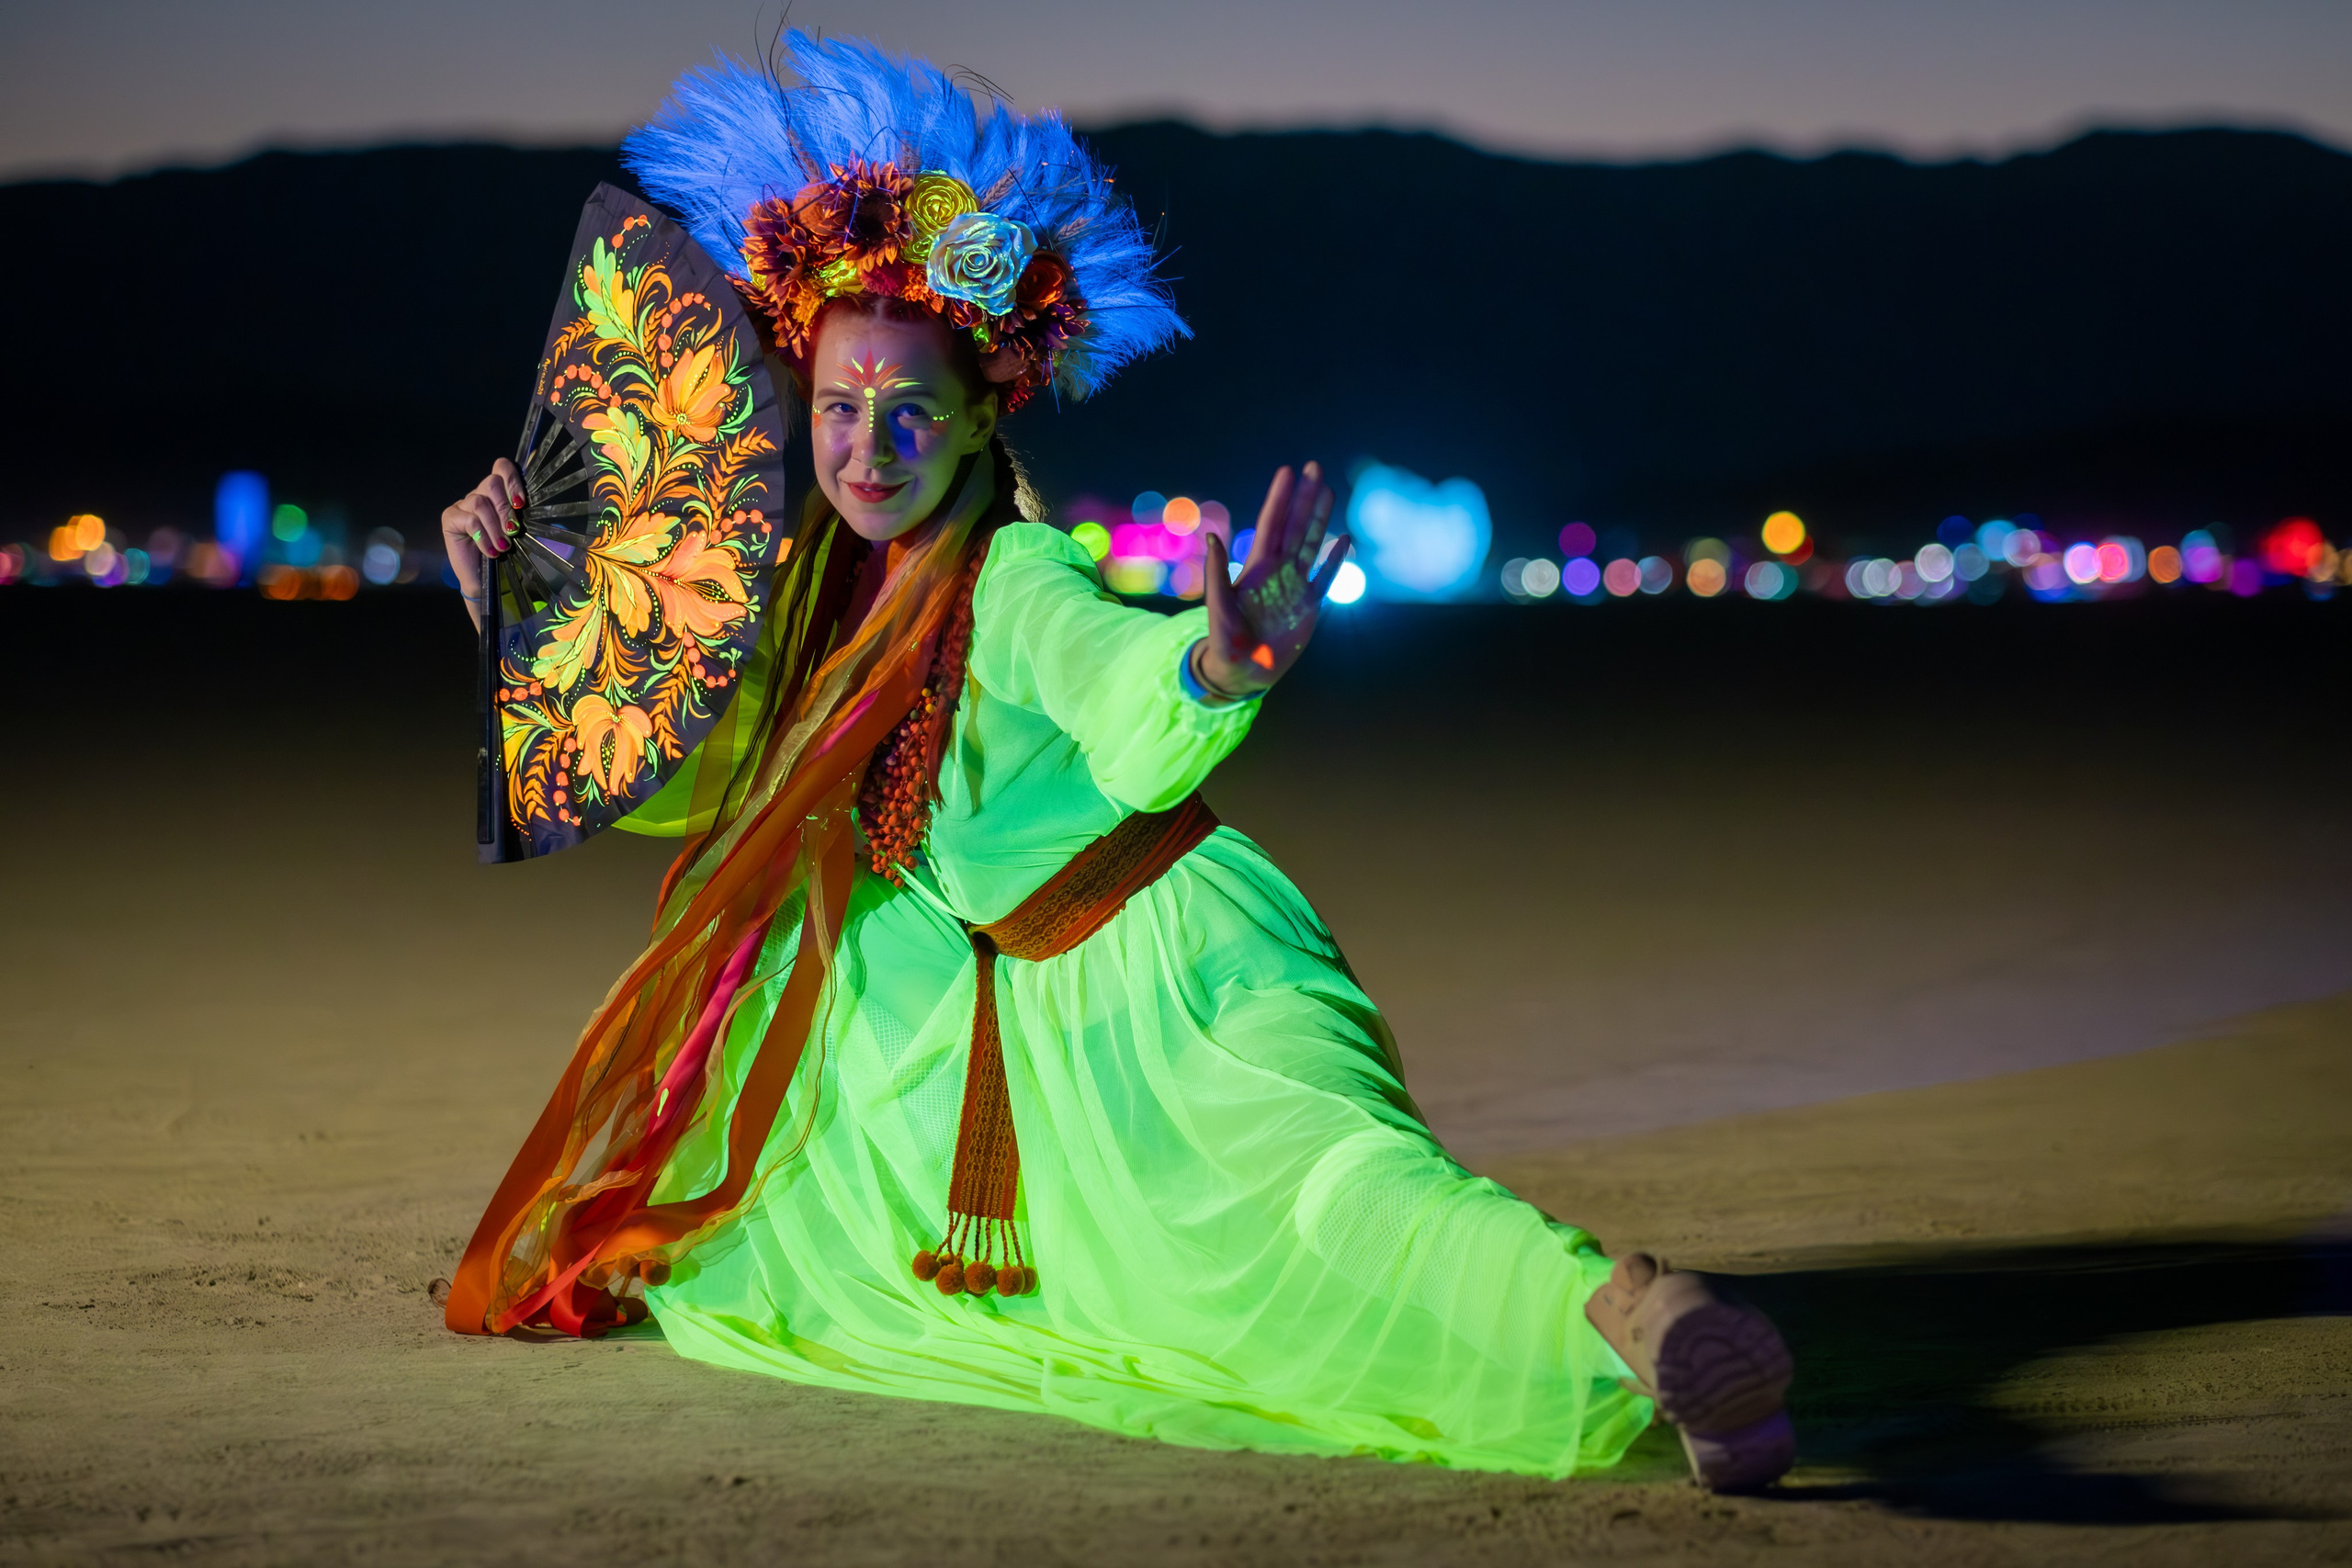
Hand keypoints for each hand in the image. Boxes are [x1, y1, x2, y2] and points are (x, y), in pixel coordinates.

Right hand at [440, 458, 521, 631]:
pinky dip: (483, 538)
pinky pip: (469, 520)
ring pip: (479, 502)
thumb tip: (529, 498)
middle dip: (505, 508)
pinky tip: (491, 551)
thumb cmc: (503, 554)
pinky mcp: (450, 518)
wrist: (484, 578)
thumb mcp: (517, 531)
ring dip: (495, 527)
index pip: (501, 467)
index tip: (521, 503)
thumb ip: (520, 512)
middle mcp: (478, 494)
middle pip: (491, 483)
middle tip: (513, 531)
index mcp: (496, 493)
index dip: (512, 480)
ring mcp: (462, 505)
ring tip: (503, 546)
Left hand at [1196, 461, 1351, 699]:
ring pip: (1311, 544)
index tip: (1287, 471)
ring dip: (1320, 518)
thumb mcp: (1217, 606)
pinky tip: (1344, 538)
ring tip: (1328, 490)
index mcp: (1256, 568)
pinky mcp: (1308, 606)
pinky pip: (1325, 578)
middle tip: (1314, 466)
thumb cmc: (1224, 640)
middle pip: (1295, 526)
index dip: (1280, 498)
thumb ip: (1216, 573)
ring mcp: (1294, 586)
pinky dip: (1335, 559)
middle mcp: (1277, 571)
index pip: (1271, 524)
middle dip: (1304, 497)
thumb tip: (1212, 536)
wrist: (1241, 671)